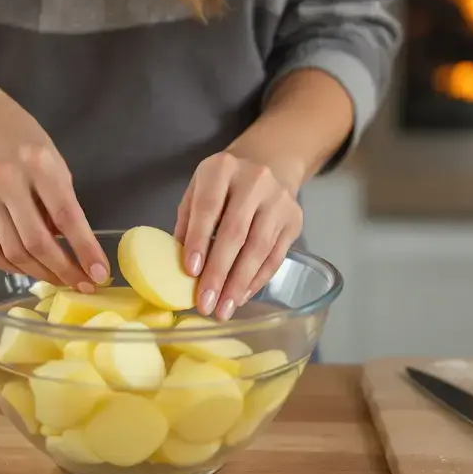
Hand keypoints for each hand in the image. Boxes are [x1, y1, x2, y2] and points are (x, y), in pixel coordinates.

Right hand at [0, 80, 108, 291]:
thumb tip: (67, 243)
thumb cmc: (16, 133)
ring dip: (34, 273)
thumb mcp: (49, 155)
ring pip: (7, 252)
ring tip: (53, 278)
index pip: (67, 217)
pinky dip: (4, 263)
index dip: (84, 250)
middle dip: (61, 271)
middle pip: (34, 243)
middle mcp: (5, 180)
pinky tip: (21, 265)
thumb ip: (59, 197)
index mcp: (37, 162)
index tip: (99, 274)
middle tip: (79, 284)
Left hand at [174, 152, 303, 319]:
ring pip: (259, 249)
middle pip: (236, 233)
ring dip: (239, 284)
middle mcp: (255, 180)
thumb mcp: (198, 191)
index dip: (200, 241)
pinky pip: (275, 256)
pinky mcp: (294, 220)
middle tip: (205, 303)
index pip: (209, 207)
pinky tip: (241, 296)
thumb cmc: (223, 185)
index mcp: (222, 169)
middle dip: (219, 273)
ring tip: (224, 309)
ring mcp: (279, 200)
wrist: (268, 164)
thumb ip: (187, 223)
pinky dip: (257, 280)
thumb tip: (178, 267)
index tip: (190, 272)